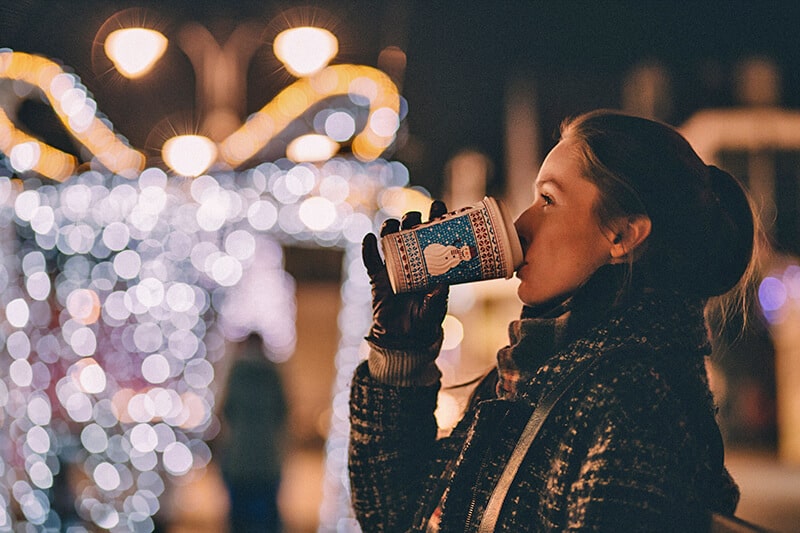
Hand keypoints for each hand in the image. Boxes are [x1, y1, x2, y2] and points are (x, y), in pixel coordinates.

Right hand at [362, 200, 448, 349]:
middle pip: (410, 233)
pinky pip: (370, 261)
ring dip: (390, 229)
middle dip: (412, 220)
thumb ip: (437, 299)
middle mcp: (412, 261)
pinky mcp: (377, 278)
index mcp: (430, 264)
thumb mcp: (435, 310)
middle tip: (415, 217)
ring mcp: (393, 268)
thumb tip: (442, 284)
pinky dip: (368, 249)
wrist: (404, 339)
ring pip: (390, 241)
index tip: (438, 206)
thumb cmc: (424, 321)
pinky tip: (369, 239)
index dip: (435, 219)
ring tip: (392, 224)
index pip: (434, 236)